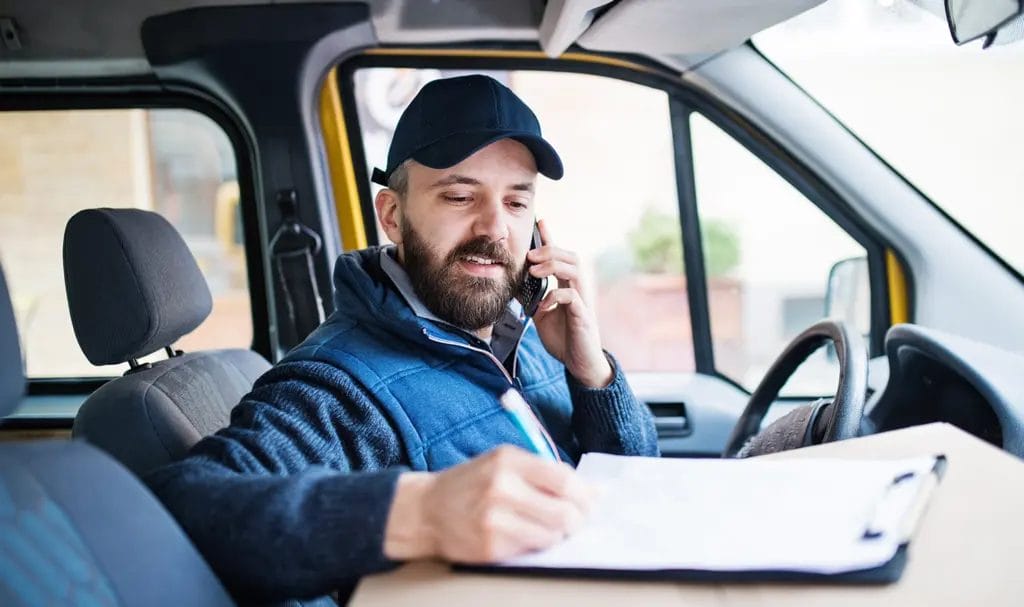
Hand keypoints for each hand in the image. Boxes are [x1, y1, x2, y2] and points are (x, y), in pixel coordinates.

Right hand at [383, 446, 593, 562]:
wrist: (426, 510)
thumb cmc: (472, 484)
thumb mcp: (505, 464)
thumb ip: (547, 473)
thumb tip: (595, 491)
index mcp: (509, 460)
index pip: (564, 480)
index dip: (585, 495)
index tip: (591, 502)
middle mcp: (501, 488)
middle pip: (564, 513)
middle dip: (578, 520)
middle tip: (574, 521)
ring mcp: (494, 520)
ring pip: (552, 536)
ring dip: (556, 535)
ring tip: (545, 527)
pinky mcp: (490, 547)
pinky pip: (531, 550)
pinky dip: (535, 545)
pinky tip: (522, 535)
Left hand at [528, 219, 612, 387]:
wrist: (578, 361)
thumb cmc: (563, 336)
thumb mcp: (541, 313)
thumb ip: (532, 297)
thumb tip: (513, 283)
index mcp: (567, 285)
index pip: (560, 255)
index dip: (550, 237)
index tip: (540, 221)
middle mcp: (578, 288)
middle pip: (570, 256)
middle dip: (550, 250)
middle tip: (530, 256)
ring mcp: (582, 300)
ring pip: (575, 269)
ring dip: (553, 266)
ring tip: (535, 271)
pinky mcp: (582, 315)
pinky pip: (571, 297)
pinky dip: (555, 296)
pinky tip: (543, 305)